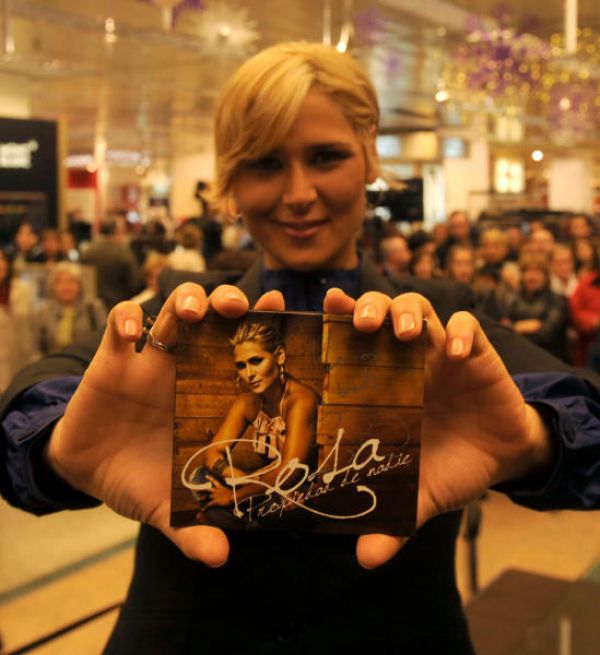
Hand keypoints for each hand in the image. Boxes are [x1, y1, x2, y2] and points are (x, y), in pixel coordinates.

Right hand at [45, 284, 283, 567]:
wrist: (88, 470)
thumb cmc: (140, 478)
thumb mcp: (166, 505)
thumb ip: (193, 526)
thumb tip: (221, 557)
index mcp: (208, 395)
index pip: (242, 353)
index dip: (265, 332)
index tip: (286, 316)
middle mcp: (187, 368)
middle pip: (214, 318)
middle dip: (228, 302)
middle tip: (240, 307)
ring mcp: (150, 359)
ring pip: (173, 309)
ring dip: (187, 300)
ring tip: (195, 311)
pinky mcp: (112, 360)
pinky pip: (119, 323)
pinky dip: (126, 320)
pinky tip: (133, 334)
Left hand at [201, 475, 234, 509]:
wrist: (234, 497)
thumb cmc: (235, 494)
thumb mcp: (232, 491)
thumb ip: (230, 491)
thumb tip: (233, 492)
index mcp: (221, 487)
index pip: (214, 481)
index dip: (210, 478)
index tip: (206, 476)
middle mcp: (216, 490)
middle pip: (207, 489)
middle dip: (202, 490)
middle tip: (197, 490)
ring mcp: (215, 496)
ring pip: (206, 497)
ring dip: (202, 498)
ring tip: (199, 499)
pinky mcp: (215, 501)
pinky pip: (208, 505)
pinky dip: (205, 508)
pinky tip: (203, 510)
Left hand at [322, 289, 552, 568]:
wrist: (499, 456)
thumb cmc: (448, 465)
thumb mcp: (420, 494)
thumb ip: (394, 519)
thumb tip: (365, 560)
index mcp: (381, 383)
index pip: (350, 341)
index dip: (333, 323)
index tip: (317, 312)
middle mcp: (405, 359)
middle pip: (380, 312)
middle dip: (368, 308)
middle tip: (360, 324)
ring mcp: (439, 351)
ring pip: (418, 310)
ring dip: (407, 315)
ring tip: (404, 334)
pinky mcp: (476, 352)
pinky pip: (468, 326)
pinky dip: (461, 332)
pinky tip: (456, 353)